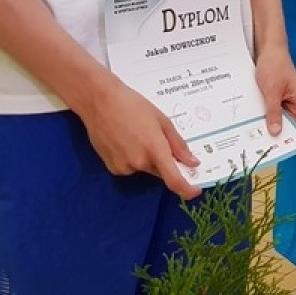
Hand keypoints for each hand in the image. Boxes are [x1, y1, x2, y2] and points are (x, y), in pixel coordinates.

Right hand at [76, 75, 201, 198]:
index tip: (195, 192)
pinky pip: (130, 168)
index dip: (186, 190)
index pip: (173, 180)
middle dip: (165, 162)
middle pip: (160, 171)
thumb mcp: (162, 121)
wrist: (100, 102)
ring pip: (145, 169)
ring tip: (137, 134)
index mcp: (155, 150)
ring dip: (148, 159)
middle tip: (158, 140)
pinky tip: (125, 141)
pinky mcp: (111, 168)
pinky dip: (133, 159)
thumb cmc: (134, 106)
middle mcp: (139, 163)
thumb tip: (192, 163)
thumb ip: (178, 145)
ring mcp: (123, 167)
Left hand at [255, 44, 295, 154]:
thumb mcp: (272, 90)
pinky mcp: (277, 104)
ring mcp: (287, 106)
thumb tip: (276, 133)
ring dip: (271, 129)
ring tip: (256, 132)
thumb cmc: (276, 66)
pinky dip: (265, 121)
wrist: (268, 52)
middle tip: (268, 146)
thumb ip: (274, 112)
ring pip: (282, 125)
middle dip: (285, 140)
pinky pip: (273, 117)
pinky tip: (252, 121)